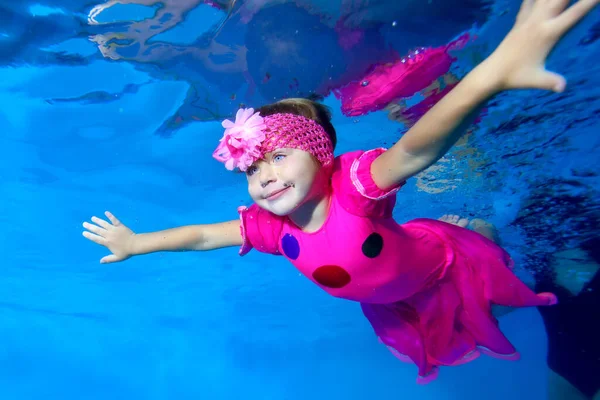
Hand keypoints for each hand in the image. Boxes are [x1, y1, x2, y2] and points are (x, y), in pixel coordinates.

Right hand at [82, 211, 135, 262]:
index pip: (96, 239)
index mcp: (107, 242)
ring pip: (104, 224)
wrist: (135, 244)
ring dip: (98, 220)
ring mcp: (114, 229)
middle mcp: (109, 235)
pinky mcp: (120, 226)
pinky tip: (106, 212)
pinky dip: (110, 216)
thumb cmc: (126, 252)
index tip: (84, 233)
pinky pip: (114, 220)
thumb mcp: (117, 258)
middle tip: (84, 223)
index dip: (89, 236)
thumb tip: (100, 261)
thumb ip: (108, 259)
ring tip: (93, 218)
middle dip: (90, 227)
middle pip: (98, 230)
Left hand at [480, 0, 597, 92]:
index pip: (574, 14)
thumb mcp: (536, 80)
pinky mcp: (519, 22)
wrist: (492, 72)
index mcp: (548, 33)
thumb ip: (552, 82)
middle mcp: (539, 22)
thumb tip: (562, 87)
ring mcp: (527, 20)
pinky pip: (528, 2)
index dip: (588, 3)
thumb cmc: (515, 77)